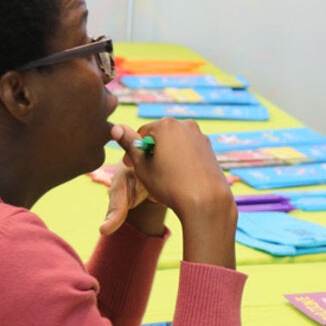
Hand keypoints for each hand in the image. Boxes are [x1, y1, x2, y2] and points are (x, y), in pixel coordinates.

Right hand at [107, 120, 236, 266]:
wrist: (206, 201)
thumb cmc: (170, 184)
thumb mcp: (142, 166)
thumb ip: (129, 145)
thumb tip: (116, 128)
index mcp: (166, 125)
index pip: (142, 134)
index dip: (135, 151)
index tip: (131, 166)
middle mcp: (185, 124)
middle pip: (160, 137)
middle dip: (152, 152)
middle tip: (149, 173)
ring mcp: (200, 135)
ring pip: (175, 144)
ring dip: (167, 156)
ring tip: (166, 177)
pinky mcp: (209, 148)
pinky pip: (189, 151)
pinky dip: (182, 160)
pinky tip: (182, 178)